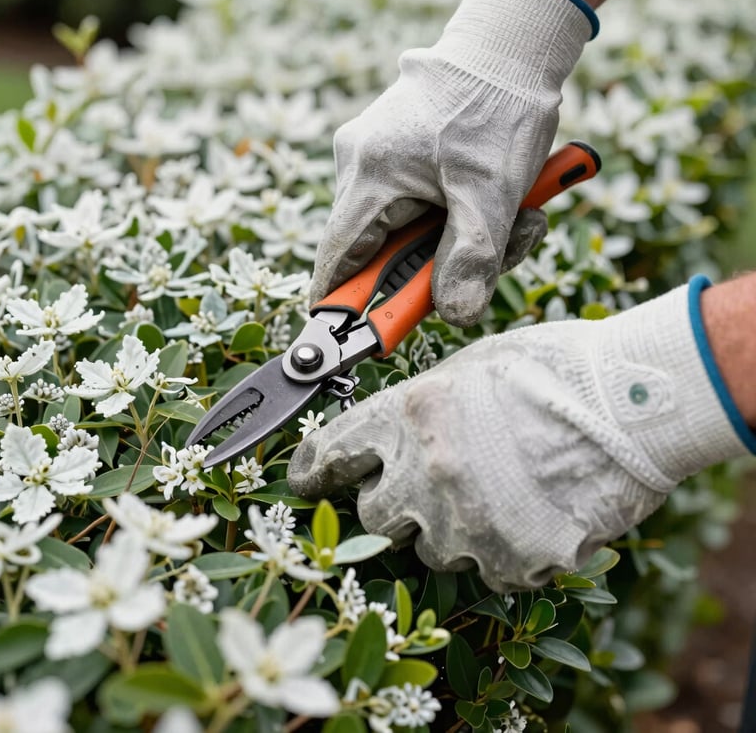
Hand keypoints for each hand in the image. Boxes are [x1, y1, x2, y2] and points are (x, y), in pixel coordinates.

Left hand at [288, 279, 747, 592]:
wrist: (631, 403)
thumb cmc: (553, 369)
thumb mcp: (469, 367)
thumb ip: (419, 406)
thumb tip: (394, 431)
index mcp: (409, 416)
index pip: (329, 454)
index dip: (312, 469)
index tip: (305, 478)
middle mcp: (425, 475)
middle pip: (374, 516)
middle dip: (393, 501)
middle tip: (430, 482)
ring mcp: (467, 525)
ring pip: (430, 548)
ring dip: (449, 527)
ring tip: (496, 491)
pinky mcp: (510, 562)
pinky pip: (485, 569)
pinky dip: (498, 549)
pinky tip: (528, 512)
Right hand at [310, 0, 595, 326]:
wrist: (510, 43)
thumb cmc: (499, 106)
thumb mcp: (493, 191)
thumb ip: (471, 258)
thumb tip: (454, 314)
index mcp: (369, 173)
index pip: (338, 260)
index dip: (346, 305)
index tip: (355, 340)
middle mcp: (359, 164)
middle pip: (380, 251)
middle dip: (437, 267)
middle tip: (498, 252)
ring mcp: (377, 156)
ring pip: (406, 232)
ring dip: (459, 241)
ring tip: (517, 214)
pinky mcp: (398, 153)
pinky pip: (418, 206)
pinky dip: (458, 217)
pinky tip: (500, 198)